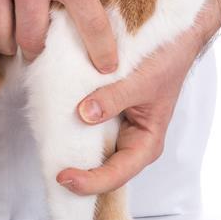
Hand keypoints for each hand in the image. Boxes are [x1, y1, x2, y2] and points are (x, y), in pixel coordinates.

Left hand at [56, 29, 202, 193]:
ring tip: (48, 155)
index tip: (64, 176)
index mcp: (146, 142)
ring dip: (73, 152)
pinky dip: (72, 127)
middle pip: (103, 168)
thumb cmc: (166, 62)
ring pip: (93, 148)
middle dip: (79, 174)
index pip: (117, 173)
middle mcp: (131, 139)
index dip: (90, 180)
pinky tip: (54, 125)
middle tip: (51, 172)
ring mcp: (117, 126)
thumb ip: (114, 98)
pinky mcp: (106, 110)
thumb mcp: (141, 81)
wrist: (172, 39)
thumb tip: (84, 114)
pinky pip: (86, 125)